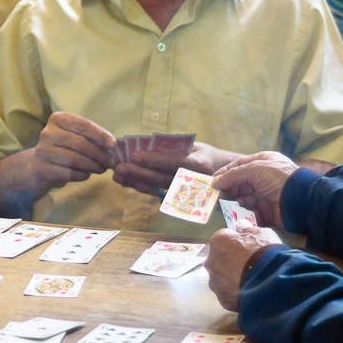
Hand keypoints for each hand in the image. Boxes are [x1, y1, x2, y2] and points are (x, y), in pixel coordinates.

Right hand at [26, 111, 116, 190]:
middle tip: (111, 162)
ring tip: (102, 169)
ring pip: (75, 160)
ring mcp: (43, 151)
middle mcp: (48, 133)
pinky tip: (87, 174)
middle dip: (100, 154)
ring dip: (93, 166)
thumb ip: (90, 137)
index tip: (113, 144)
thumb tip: (112, 146)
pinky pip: (68, 173)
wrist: (38, 163)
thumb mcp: (74, 135)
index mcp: (58, 119)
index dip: (100, 135)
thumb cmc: (63, 146)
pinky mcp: (42, 168)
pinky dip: (82, 175)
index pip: (83, 125)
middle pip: (80, 143)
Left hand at [113, 140, 235, 192]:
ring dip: (135, 182)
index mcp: (198, 165)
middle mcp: (192, 181)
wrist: (224, 177)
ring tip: (117, 176)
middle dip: (138, 173)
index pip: (172, 162)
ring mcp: (186, 193)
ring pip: (156, 188)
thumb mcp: (197, 147)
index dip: (153, 159)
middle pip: (160, 177)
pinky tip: (126, 182)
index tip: (135, 154)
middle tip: (120, 167)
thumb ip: (177, 146)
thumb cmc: (207, 156)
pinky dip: (141, 187)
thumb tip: (149, 142)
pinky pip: (157, 193)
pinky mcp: (179, 199)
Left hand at [205, 225, 282, 310]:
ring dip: (231, 279)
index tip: (248, 247)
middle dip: (231, 261)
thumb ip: (247, 229)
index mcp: (218, 242)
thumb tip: (240, 225)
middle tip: (249, 265)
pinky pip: (228, 294)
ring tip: (250, 281)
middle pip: (220, 259)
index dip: (237, 242)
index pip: (223, 239)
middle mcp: (211, 262)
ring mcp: (215, 283)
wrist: (273, 283)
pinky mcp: (223, 300)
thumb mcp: (262, 233)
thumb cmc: (266, 253)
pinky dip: (236, 293)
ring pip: (221, 279)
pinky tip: (249, 292)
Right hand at [210, 151, 298, 228]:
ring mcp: (265, 194)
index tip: (213, 181)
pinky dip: (242, 212)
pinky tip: (234, 213)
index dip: (226, 172)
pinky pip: (250, 211)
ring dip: (233, 201)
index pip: (240, 164)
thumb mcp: (255, 170)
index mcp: (263, 162)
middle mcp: (263, 177)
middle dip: (228, 188)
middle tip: (216, 195)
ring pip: (243, 197)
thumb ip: (234, 175)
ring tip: (223, 205)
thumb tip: (215, 181)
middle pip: (240, 182)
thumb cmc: (279, 179)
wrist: (301, 201)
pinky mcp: (266, 210)